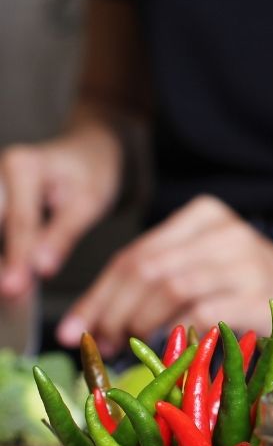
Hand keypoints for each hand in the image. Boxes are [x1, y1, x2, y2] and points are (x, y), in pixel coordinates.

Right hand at [0, 123, 122, 296]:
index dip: (16, 258)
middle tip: (7, 292)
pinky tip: (6, 274)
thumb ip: (62, 236)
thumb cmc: (91, 174)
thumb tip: (41, 269)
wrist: (85, 153)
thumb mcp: (87, 203)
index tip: (15, 288)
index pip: (19, 221)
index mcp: (24, 165)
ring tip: (6, 290)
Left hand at [57, 195, 272, 355]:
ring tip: (125, 347)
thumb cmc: (258, 289)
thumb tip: (97, 319)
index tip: (74, 328)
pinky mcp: (259, 295)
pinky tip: (166, 350)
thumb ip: (163, 280)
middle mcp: (224, 231)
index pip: (136, 253)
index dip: (98, 293)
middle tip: (98, 343)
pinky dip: (174, 334)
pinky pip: (200, 312)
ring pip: (168, 287)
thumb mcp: (210, 269)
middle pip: (146, 268)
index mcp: (205, 216)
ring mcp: (245, 261)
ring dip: (136, 323)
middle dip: (110, 310)